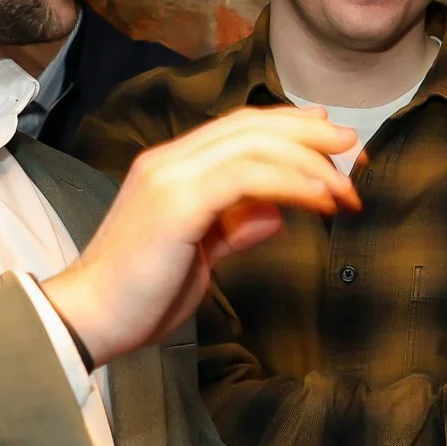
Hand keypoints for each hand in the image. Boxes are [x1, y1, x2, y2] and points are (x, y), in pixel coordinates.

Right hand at [40, 108, 358, 367]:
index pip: (240, 129)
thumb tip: (274, 215)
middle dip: (313, 136)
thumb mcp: (199, 255)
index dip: (293, 128)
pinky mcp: (177, 204)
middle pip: (253, 126)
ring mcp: (170, 178)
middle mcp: (169, 161)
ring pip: (254, 145)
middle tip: (358, 155)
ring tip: (347, 187)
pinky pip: (246, 178)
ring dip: (311, 163)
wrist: (87, 319)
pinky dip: (291, 183)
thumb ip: (233, 228)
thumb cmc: (140, 294)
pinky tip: (321, 198)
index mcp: (172, 167)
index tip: (336, 142)